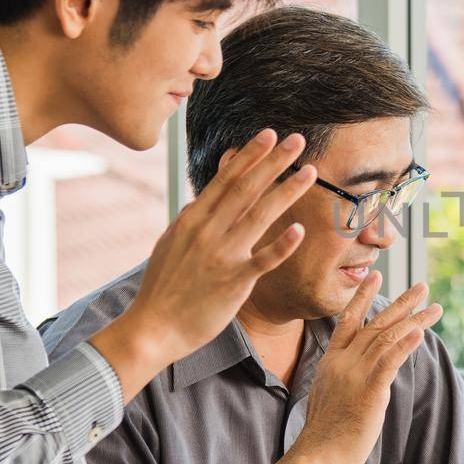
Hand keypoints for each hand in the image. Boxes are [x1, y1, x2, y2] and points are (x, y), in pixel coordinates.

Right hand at [107, 130, 316, 374]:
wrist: (153, 328)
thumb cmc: (163, 288)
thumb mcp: (171, 243)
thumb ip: (190, 220)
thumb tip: (202, 200)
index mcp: (193, 220)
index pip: (226, 180)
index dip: (250, 156)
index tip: (269, 135)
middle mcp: (207, 231)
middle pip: (246, 188)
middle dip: (273, 161)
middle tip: (297, 140)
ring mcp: (221, 255)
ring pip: (259, 215)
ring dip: (287, 191)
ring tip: (310, 172)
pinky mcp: (233, 282)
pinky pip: (262, 260)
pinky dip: (281, 245)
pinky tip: (299, 229)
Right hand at [292, 271, 442, 463]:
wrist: (317, 453)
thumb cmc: (326, 429)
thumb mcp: (330, 392)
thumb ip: (346, 375)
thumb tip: (364, 371)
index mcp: (333, 360)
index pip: (349, 320)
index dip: (364, 297)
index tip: (376, 275)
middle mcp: (344, 361)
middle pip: (376, 323)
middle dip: (401, 303)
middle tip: (422, 286)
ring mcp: (356, 374)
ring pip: (388, 338)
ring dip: (414, 320)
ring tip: (434, 307)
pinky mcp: (370, 391)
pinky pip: (390, 362)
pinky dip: (406, 345)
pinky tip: (420, 333)